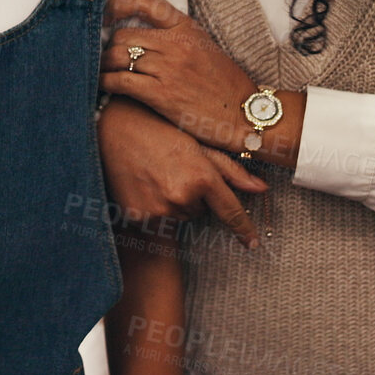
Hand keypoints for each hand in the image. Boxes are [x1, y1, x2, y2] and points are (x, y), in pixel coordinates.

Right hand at [98, 97, 264, 245]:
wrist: (113, 129)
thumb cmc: (159, 130)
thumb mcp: (198, 145)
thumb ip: (231, 171)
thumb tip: (262, 189)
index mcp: (201, 178)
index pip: (230, 212)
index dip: (244, 229)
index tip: (253, 244)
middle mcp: (182, 198)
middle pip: (200, 211)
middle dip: (193, 195)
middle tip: (174, 170)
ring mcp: (158, 210)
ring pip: (179, 217)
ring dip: (174, 202)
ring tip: (158, 175)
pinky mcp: (138, 217)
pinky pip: (157, 220)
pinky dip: (154, 207)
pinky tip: (144, 185)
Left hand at [101, 0, 254, 151]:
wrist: (245, 115)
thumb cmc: (226, 86)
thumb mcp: (205, 48)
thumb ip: (177, 38)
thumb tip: (146, 37)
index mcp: (187, 28)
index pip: (146, 2)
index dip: (119, 5)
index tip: (107, 14)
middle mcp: (176, 44)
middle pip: (123, 35)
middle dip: (108, 46)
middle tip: (102, 56)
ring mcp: (168, 68)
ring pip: (117, 56)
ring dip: (103, 65)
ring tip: (99, 71)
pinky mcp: (161, 94)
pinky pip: (120, 81)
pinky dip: (105, 82)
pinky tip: (103, 86)